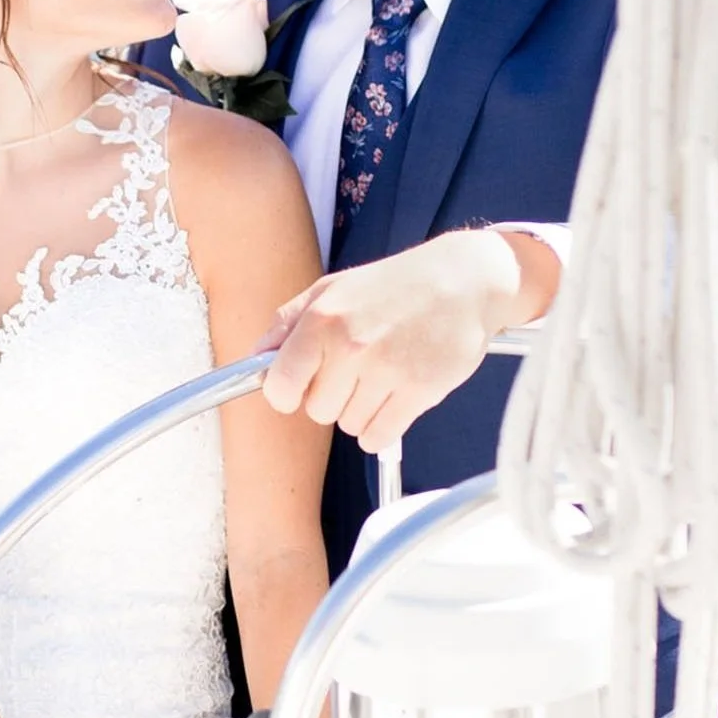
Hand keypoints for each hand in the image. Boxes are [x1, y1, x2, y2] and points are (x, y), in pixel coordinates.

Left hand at [258, 230, 556, 449]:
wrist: (463, 280)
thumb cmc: (393, 286)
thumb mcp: (332, 289)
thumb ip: (287, 323)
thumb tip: (254, 359)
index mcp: (322, 320)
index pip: (280, 386)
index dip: (285, 394)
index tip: (297, 389)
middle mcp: (351, 345)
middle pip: (317, 411)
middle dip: (332, 397)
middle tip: (357, 369)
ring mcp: (387, 369)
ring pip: (349, 425)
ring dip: (360, 410)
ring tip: (382, 375)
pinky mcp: (420, 390)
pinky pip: (379, 437)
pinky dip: (382, 427)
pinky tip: (393, 399)